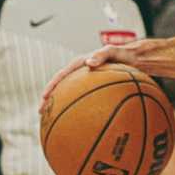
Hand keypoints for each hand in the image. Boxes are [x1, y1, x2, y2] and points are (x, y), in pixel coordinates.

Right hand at [37, 41, 153, 112]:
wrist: (133, 60)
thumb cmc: (123, 54)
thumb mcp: (113, 51)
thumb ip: (102, 55)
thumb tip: (89, 63)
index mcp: (79, 65)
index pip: (61, 76)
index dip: (51, 87)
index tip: (44, 98)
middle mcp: (79, 74)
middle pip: (60, 88)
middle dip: (49, 99)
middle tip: (41, 112)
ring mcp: (85, 83)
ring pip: (69, 96)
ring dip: (60, 107)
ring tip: (52, 120)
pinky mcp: (93, 90)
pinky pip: (83, 101)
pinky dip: (78, 110)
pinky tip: (78, 123)